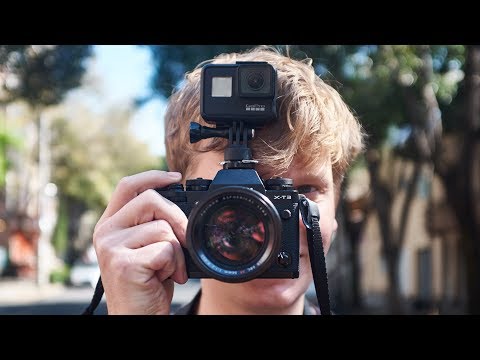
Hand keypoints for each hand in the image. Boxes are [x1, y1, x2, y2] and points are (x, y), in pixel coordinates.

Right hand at [93, 170, 187, 314]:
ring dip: (178, 251)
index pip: (128, 186)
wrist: (138, 317)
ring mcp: (112, 247)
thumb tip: (178, 202)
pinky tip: (167, 278)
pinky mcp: (124, 264)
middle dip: (178, 218)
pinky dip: (176, 265)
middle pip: (151, 200)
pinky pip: (166, 249)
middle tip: (184, 241)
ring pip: (163, 227)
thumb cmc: (147, 283)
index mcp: (110, 224)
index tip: (175, 177)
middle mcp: (106, 232)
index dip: (153, 176)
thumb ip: (151, 224)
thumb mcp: (146, 247)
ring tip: (170, 269)